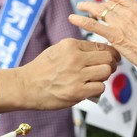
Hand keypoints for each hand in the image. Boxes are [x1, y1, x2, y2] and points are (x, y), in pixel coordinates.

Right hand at [0, 38, 117, 111]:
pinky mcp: (77, 91)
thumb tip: (100, 53)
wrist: (25, 86)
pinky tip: (87, 89)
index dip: (110, 53)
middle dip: (110, 64)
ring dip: (103, 77)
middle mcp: (75, 58)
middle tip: (106, 70)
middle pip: (107, 58)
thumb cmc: (41, 69)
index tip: (111, 58)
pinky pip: (100, 87)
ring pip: (106, 72)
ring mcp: (76, 75)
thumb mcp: (57, 50)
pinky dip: (96, 89)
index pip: (101, 46)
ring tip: (94, 80)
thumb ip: (77, 50)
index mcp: (70, 45)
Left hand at [68, 0, 136, 77]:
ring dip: (87, 8)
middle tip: (88, 3)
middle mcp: (129, 13)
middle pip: (108, 3)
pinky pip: (93, 25)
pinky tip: (74, 19)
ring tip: (80, 7)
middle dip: (97, 2)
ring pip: (99, 11)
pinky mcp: (114, 35)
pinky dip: (82, 21)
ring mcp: (121, 23)